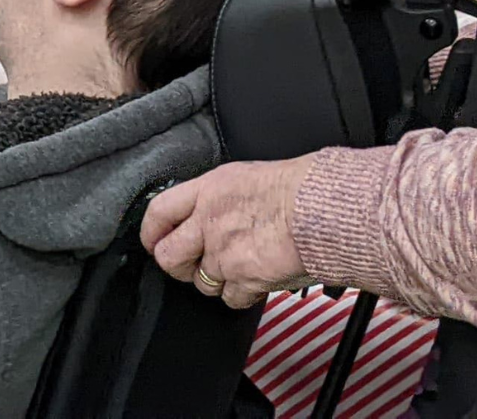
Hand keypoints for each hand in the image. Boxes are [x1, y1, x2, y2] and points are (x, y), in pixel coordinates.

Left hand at [140, 156, 314, 309]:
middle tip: (189, 265)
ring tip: (238, 267)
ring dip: (216, 281)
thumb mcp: (247, 178)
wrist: (324, 210)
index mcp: (208, 190)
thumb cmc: (301, 190)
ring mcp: (223, 253)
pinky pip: (230, 298)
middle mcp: (209, 221)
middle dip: (176, 265)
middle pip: (168, 255)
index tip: (153, 240)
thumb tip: (211, 210)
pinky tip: (256, 280)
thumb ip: (220, 197)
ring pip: (201, 282)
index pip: (159, 211)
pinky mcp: (243, 279)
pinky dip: (242, 295)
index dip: (151, 231)